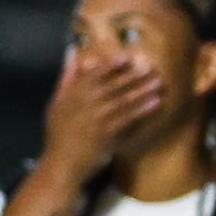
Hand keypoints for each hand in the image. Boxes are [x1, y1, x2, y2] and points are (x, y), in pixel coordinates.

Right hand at [42, 46, 165, 179]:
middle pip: (114, 86)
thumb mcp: (57, 102)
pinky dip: (143, 110)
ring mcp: (99, 121)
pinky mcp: (110, 136)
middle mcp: (87, 105)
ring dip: (143, 91)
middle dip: (134, 75)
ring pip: (124, 102)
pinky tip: (155, 103)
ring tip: (159, 82)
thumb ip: (67, 78)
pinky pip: (129, 121)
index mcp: (74, 95)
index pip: (95, 75)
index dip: (112, 64)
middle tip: (151, 66)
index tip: (127, 56)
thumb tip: (72, 54)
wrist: (63, 162)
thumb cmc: (59, 131)